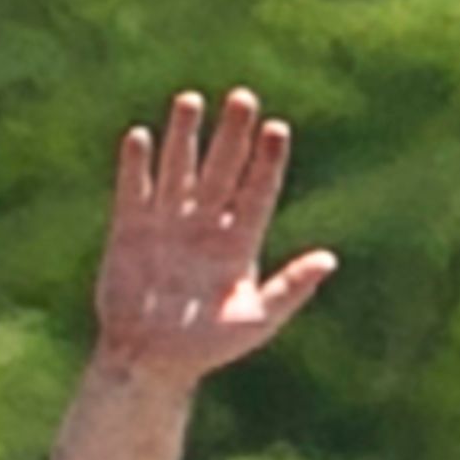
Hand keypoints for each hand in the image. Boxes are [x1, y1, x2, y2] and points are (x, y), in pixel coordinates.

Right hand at [91, 88, 339, 386]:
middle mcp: (206, 225)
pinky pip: (134, 189)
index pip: (258, 190)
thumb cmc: (207, 347)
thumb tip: (329, 260)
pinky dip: (136, 165)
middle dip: (232, 134)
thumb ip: (290, 289)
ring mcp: (168, 223)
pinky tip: (141, 137)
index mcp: (239, 242)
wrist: (151, 362)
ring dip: (184, 136)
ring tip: (191, 100)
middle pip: (222, 168)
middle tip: (243, 97)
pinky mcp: (131, 229)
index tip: (277, 128)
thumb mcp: (256, 320)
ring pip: (179, 168)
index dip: (268, 160)